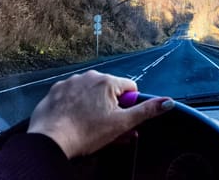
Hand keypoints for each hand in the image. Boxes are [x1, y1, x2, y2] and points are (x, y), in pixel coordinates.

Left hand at [27, 70, 174, 158]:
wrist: (50, 141)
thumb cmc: (86, 132)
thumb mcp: (121, 124)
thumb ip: (146, 111)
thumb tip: (168, 101)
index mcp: (107, 81)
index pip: (130, 88)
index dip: (128, 106)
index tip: (120, 118)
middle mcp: (90, 76)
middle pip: (110, 91)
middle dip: (112, 108)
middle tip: (106, 127)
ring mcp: (71, 82)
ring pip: (91, 93)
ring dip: (94, 106)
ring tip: (88, 125)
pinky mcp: (56, 90)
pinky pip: (74, 95)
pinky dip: (76, 105)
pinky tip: (74, 119)